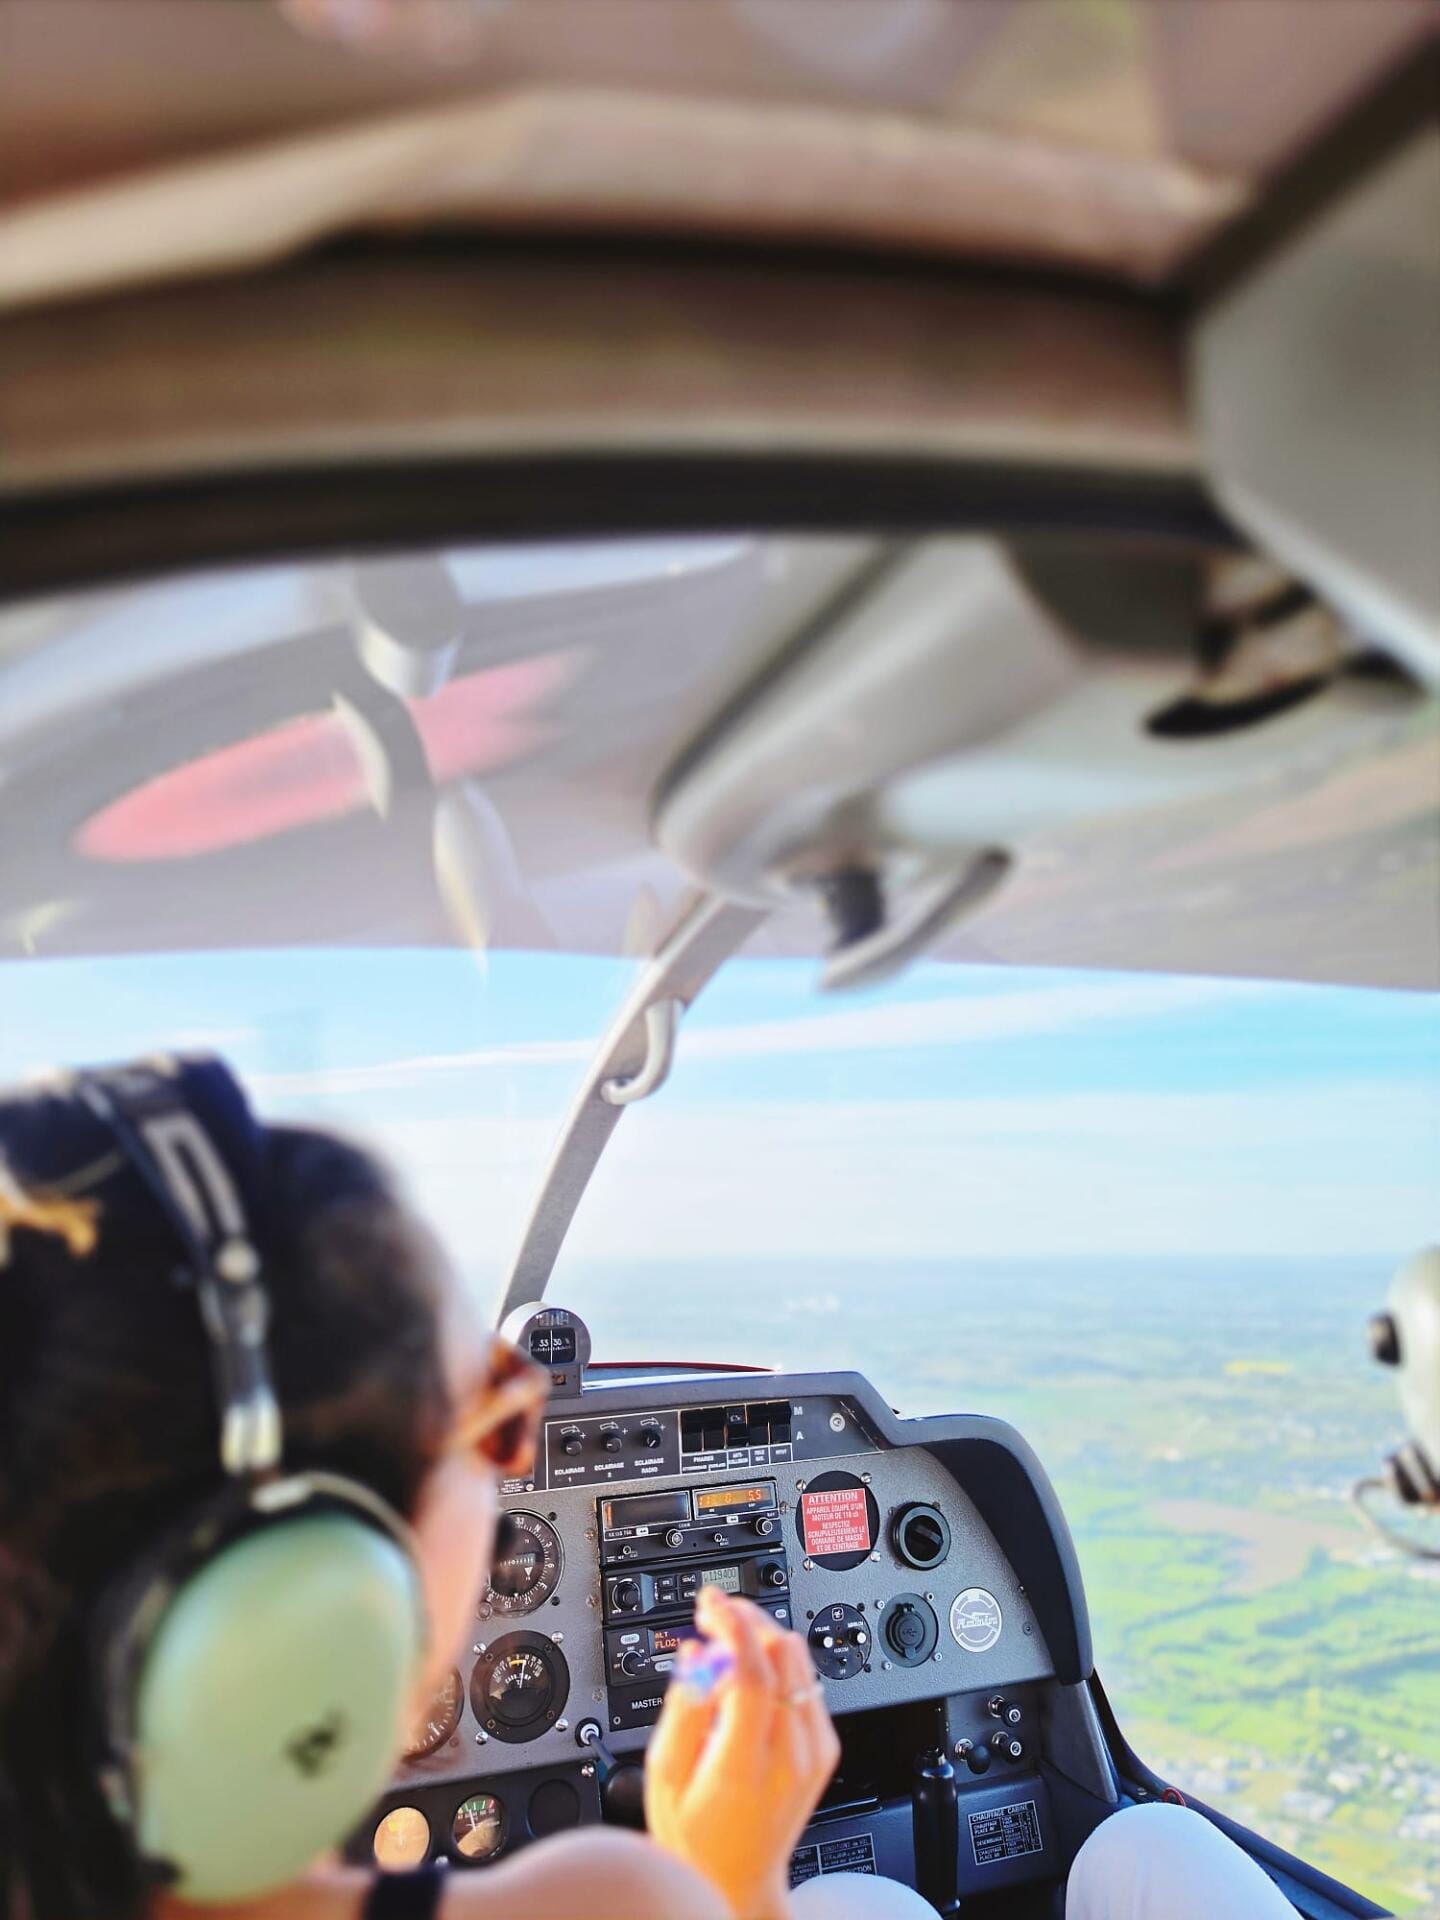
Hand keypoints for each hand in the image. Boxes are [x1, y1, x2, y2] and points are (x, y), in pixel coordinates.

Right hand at [644, 1587, 839, 1919]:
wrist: (741, 1880)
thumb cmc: (696, 1839)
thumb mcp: (665, 1777)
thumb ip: (681, 1710)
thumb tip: (694, 1654)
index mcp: (744, 1768)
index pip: (752, 1674)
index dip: (731, 1626)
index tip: (710, 1602)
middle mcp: (790, 1757)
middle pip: (781, 1656)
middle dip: (745, 1620)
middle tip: (711, 1614)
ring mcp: (814, 1752)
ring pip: (798, 1660)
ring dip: (761, 1636)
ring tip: (724, 1642)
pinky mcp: (825, 1747)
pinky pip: (806, 1681)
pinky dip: (777, 1662)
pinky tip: (747, 1671)